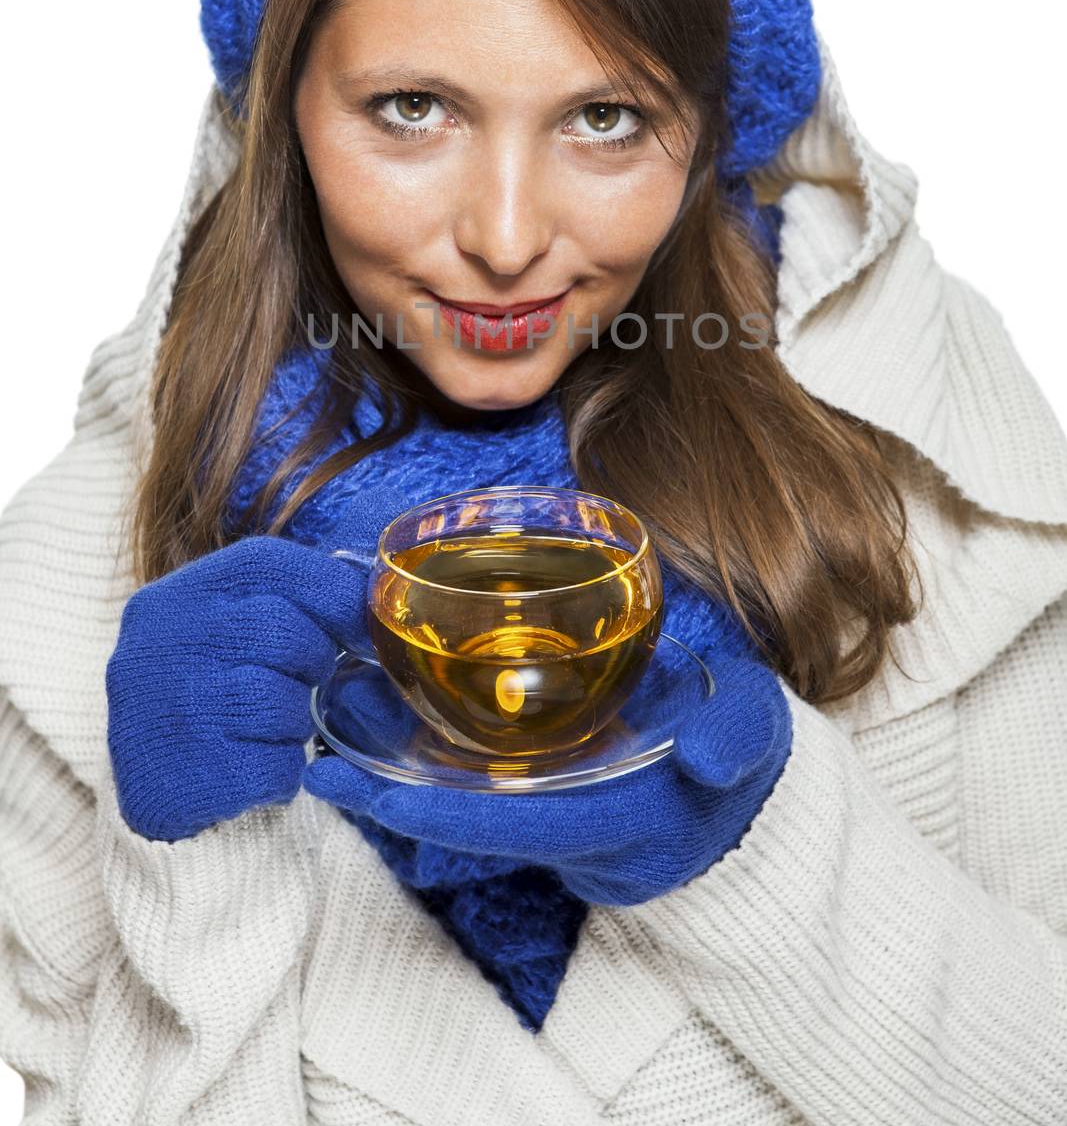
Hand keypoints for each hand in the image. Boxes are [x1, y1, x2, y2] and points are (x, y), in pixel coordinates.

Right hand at [105, 484, 412, 842]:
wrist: (142, 780)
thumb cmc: (204, 688)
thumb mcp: (223, 624)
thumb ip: (285, 597)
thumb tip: (374, 583)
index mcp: (177, 597)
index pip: (269, 563)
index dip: (330, 591)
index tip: (360, 625)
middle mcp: (165, 645)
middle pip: (283, 632)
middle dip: (313, 660)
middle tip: (303, 681)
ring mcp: (173, 712)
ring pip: (282, 703)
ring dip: (295, 721)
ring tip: (268, 727)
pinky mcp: (186, 778)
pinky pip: (275, 766)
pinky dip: (280, 770)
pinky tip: (254, 764)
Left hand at [302, 579, 794, 905]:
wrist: (737, 793)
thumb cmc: (739, 751)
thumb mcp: (752, 734)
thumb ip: (738, 738)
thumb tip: (712, 757)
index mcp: (616, 815)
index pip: (519, 822)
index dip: (445, 811)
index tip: (374, 790)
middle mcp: (569, 822)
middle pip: (466, 817)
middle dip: (392, 793)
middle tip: (318, 758)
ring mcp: (549, 808)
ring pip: (458, 796)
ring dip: (393, 768)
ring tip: (325, 727)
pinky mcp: (539, 788)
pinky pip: (471, 775)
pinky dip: (423, 748)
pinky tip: (378, 703)